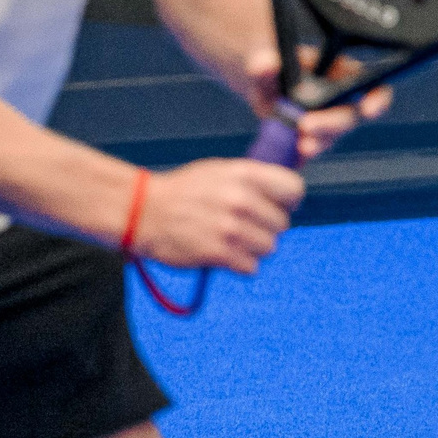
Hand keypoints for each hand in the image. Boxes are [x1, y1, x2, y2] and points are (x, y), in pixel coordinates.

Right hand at [127, 157, 305, 272]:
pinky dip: (240, 264)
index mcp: (244, 174)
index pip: (294, 190)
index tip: (276, 206)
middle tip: (244, 226)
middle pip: (282, 224)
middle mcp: (241, 199)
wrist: (143, 211)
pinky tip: (224, 253)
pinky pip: (251, 267)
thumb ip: (253, 179)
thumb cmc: (184, 190)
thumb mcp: (220, 170)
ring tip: (232, 240)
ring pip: (269, 247)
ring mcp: (230, 228)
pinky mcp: (219, 253)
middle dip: (266, 227)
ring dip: (253, 248)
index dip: (288, 201)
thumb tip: (287, 192)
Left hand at [246, 43, 392, 159]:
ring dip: (318, 142)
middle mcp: (341, 99)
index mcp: (343, 72)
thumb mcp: (266, 54)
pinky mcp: (310, 138)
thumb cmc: (272, 58)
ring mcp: (326, 122)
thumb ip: (265, 60)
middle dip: (332, 123)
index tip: (368, 109)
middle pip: (350, 116)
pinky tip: (291, 153)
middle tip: (306, 125)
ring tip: (300, 145)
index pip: (374, 86)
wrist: (258, 81)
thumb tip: (264, 65)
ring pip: (331, 136)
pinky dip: (301, 154)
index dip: (378, 98)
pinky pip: (311, 149)